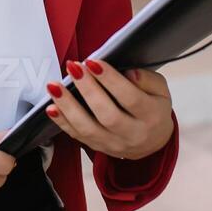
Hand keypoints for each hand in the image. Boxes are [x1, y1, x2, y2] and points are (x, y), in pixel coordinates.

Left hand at [45, 59, 172, 160]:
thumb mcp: (160, 90)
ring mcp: (115, 144)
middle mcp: (133, 134)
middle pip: (107, 115)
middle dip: (87, 89)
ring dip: (68, 107)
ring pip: (88, 129)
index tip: (93, 62)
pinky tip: (51, 108)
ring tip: (54, 86)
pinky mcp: (99, 148)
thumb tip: (128, 73)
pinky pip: (77, 137)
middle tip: (73, 67)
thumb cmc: (153, 107)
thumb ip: (147, 79)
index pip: (130, 98)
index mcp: (152, 116)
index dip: (110, 80)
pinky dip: (62, 123)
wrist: (154, 141)